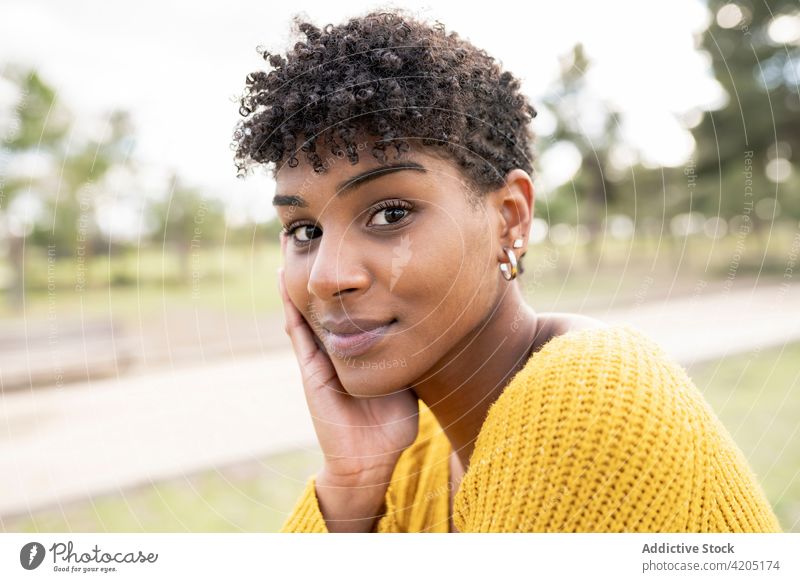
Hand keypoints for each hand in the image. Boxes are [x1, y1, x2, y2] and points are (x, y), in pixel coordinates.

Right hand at [278, 234, 418, 529]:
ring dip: (296, 276)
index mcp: (354, 347)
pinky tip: (284, 278)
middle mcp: (333, 347)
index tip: (346, 241)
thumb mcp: (405, 374)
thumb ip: (409, 351)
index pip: (347, 303)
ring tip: (291, 240)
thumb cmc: (392, 422)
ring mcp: (318, 358)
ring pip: (304, 307)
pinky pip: (298, 332)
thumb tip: (433, 323)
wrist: (372, 460)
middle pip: (322, 298)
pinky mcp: (311, 370)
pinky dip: (290, 305)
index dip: (343, 276)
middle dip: (317, 266)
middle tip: (312, 229)